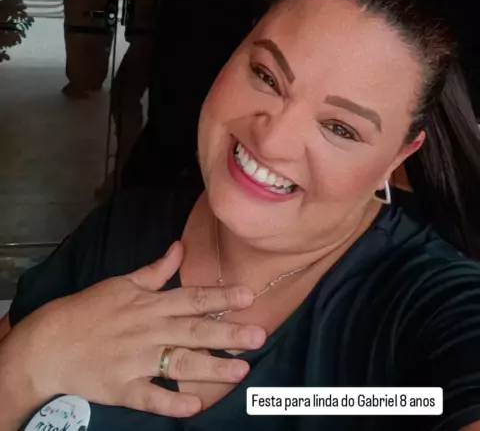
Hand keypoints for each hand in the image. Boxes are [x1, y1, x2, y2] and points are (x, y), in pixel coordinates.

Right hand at [2, 242, 263, 418]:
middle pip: (194, 331)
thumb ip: (156, 270)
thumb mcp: (123, 282)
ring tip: (240, 371)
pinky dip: (171, 400)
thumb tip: (180, 247)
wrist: (52, 342)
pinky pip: (151, 396)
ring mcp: (137, 360)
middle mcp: (149, 330)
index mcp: (151, 304)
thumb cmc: (90, 310)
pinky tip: (194, 405)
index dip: (221, 297)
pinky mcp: (124, 388)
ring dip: (211, 367)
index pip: (193, 298)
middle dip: (228, 333)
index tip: (248, 296)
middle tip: (259, 335)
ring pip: (179, 363)